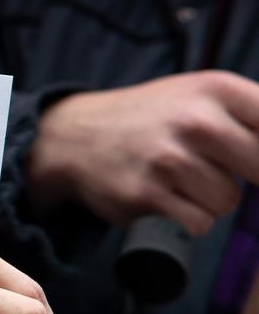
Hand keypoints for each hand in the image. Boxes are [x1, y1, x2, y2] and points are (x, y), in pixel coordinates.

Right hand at [26, 70, 258, 234]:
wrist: (72, 135)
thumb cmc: (152, 119)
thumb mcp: (202, 96)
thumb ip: (253, 115)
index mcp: (217, 89)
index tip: (253, 166)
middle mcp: (195, 120)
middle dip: (245, 177)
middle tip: (216, 168)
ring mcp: (169, 159)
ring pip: (227, 201)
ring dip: (210, 200)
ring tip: (180, 181)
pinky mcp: (146, 195)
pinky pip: (197, 224)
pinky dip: (186, 220)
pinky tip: (164, 199)